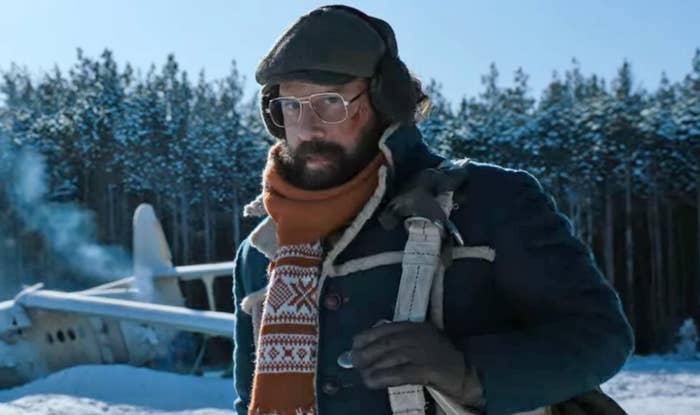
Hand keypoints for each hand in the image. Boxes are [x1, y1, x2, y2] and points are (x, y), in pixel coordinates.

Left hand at [351, 321, 466, 400]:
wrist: (469, 374)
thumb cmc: (440, 360)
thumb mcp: (419, 343)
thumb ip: (397, 345)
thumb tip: (365, 352)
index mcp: (415, 327)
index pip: (385, 328)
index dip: (366, 336)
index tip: (354, 345)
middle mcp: (418, 336)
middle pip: (385, 343)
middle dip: (366, 353)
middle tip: (355, 364)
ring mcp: (424, 351)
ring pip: (391, 357)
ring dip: (372, 367)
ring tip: (363, 376)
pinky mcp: (429, 369)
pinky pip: (401, 373)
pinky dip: (383, 377)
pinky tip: (372, 382)